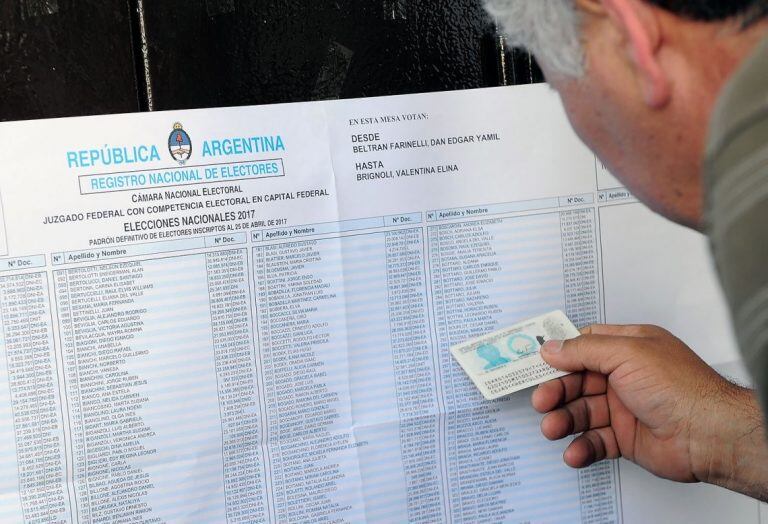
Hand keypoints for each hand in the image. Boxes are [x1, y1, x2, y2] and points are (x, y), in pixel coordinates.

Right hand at [534, 324, 767, 498]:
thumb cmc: (680, 387)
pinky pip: (594, 441)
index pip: (583, 346)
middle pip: (576, 382)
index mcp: (628, 348)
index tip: (535, 362)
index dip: (559, 355)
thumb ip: (584, 350)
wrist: (709, 434)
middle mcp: (625, 376)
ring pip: (581, 413)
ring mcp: (624, 408)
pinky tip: (575, 451)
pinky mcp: (625, 438)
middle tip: (542, 401)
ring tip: (554, 428)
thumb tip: (553, 347)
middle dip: (556, 392)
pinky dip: (581, 447)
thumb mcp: (626, 354)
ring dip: (564, 421)